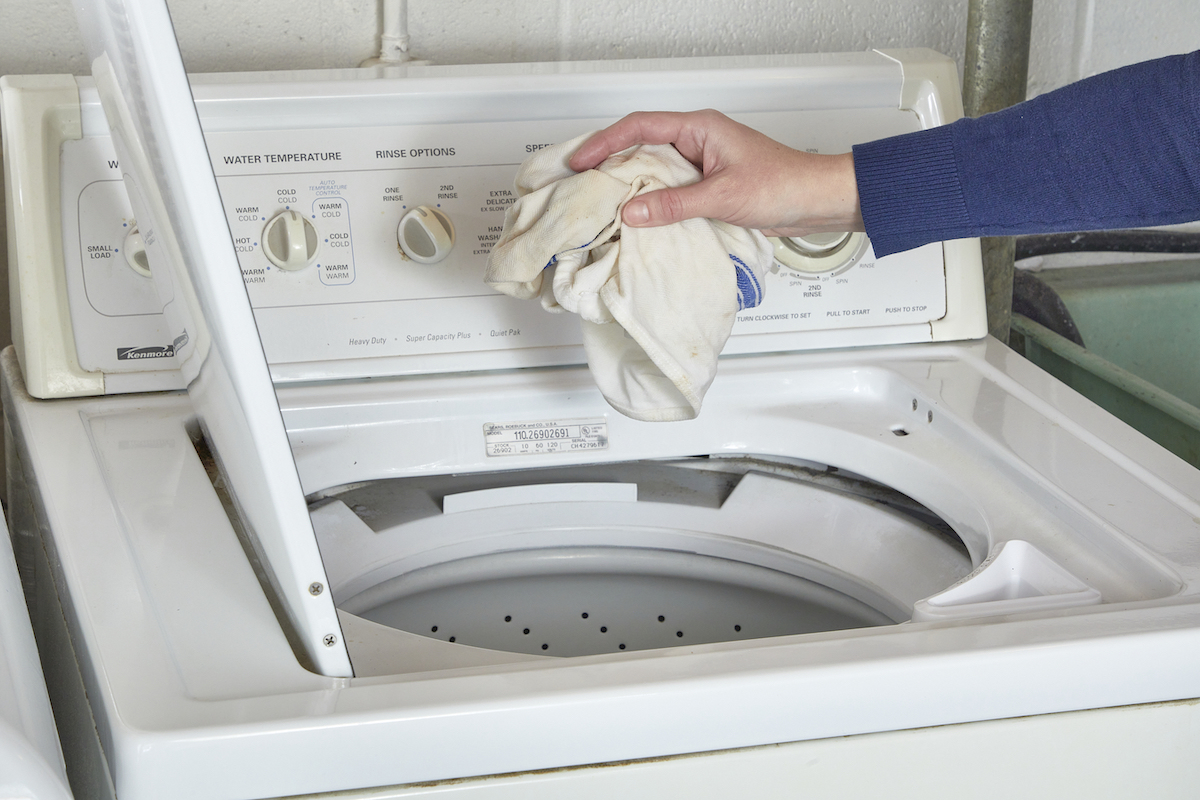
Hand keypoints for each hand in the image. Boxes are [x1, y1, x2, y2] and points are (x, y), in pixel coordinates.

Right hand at [568, 109, 863, 237]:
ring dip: (630, 188)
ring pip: (653, 172)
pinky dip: (651, 205)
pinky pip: (669, 193)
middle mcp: (696, 142)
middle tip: (583, 184)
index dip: (605, 142)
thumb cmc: (783, 184)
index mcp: (699, 128)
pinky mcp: (706, 187)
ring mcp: (700, 165)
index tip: (582, 161)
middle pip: (640, 147)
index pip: (640, 127)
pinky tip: (638, 221)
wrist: (816, 201)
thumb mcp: (723, 196)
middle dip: (610, 164)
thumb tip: (633, 212)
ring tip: (603, 205)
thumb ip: (676, 204)